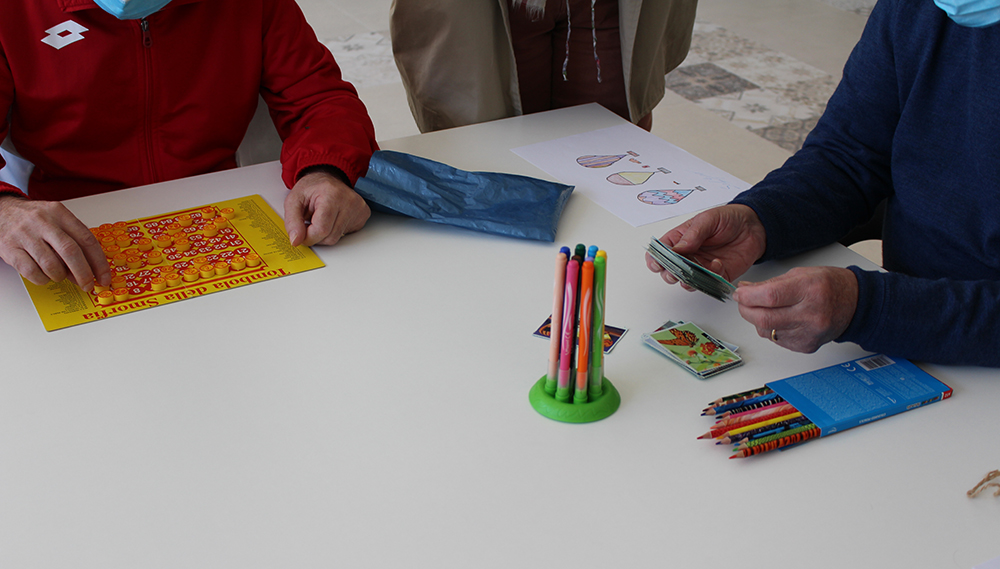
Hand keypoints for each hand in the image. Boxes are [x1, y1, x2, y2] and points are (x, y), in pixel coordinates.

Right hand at [0, 195, 110, 290]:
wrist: (1, 211)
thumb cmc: (33, 219)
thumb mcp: (57, 221)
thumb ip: (74, 241)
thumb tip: (90, 270)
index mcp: (59, 213)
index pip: (87, 239)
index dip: (99, 262)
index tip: (104, 277)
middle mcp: (43, 222)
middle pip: (71, 252)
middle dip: (83, 273)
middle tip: (88, 285)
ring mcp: (25, 235)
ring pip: (51, 264)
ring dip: (60, 276)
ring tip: (59, 275)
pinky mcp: (10, 248)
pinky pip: (32, 272)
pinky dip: (42, 279)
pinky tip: (44, 275)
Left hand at [284, 169, 370, 246]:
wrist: (327, 178)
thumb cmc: (311, 188)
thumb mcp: (294, 200)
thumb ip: (292, 222)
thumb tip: (296, 240)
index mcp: (332, 195)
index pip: (321, 229)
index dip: (308, 236)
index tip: (302, 232)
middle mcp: (349, 201)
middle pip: (330, 237)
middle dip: (316, 236)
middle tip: (310, 222)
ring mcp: (359, 208)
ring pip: (338, 238)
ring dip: (325, 234)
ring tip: (321, 219)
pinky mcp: (363, 214)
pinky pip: (346, 234)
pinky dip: (335, 230)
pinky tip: (332, 218)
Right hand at [646, 204, 766, 285]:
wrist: (755, 226)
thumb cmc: (729, 218)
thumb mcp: (708, 220)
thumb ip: (692, 235)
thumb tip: (675, 249)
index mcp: (681, 238)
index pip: (660, 251)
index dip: (655, 259)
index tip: (657, 263)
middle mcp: (688, 254)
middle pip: (669, 270)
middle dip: (669, 273)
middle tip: (675, 271)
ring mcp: (701, 266)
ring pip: (685, 281)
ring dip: (687, 279)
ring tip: (695, 272)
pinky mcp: (716, 275)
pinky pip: (707, 283)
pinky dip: (710, 278)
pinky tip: (717, 265)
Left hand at [733, 266, 858, 352]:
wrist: (855, 304)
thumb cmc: (829, 285)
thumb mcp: (800, 274)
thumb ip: (770, 284)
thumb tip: (744, 291)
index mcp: (809, 290)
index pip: (770, 297)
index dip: (748, 296)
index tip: (739, 293)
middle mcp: (811, 314)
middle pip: (764, 318)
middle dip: (746, 310)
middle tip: (743, 302)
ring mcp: (809, 333)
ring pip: (767, 331)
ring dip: (757, 320)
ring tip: (764, 309)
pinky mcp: (806, 346)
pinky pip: (777, 340)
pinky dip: (771, 329)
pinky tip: (780, 319)